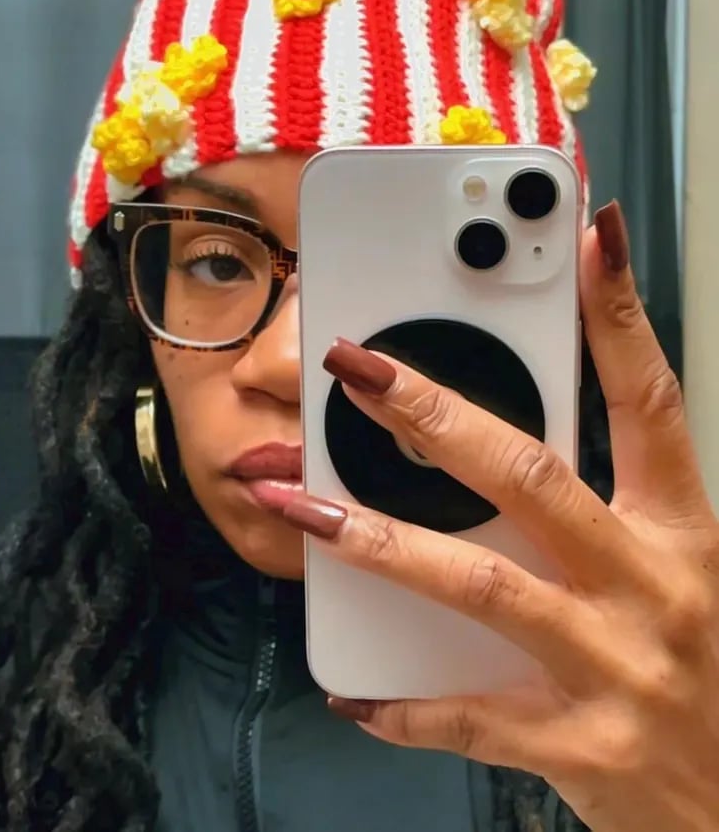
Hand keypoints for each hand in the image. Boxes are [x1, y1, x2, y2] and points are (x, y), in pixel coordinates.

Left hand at [280, 202, 718, 831]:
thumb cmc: (715, 673)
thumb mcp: (690, 573)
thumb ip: (613, 511)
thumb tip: (505, 448)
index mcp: (685, 533)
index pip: (650, 400)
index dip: (621, 314)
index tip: (591, 237)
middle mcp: (649, 587)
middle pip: (531, 475)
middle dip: (436, 414)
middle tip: (360, 367)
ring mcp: (613, 666)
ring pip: (479, 583)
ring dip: (380, 539)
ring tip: (305, 503)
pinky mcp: (577, 745)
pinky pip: (470, 716)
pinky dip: (403, 703)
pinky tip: (351, 689)